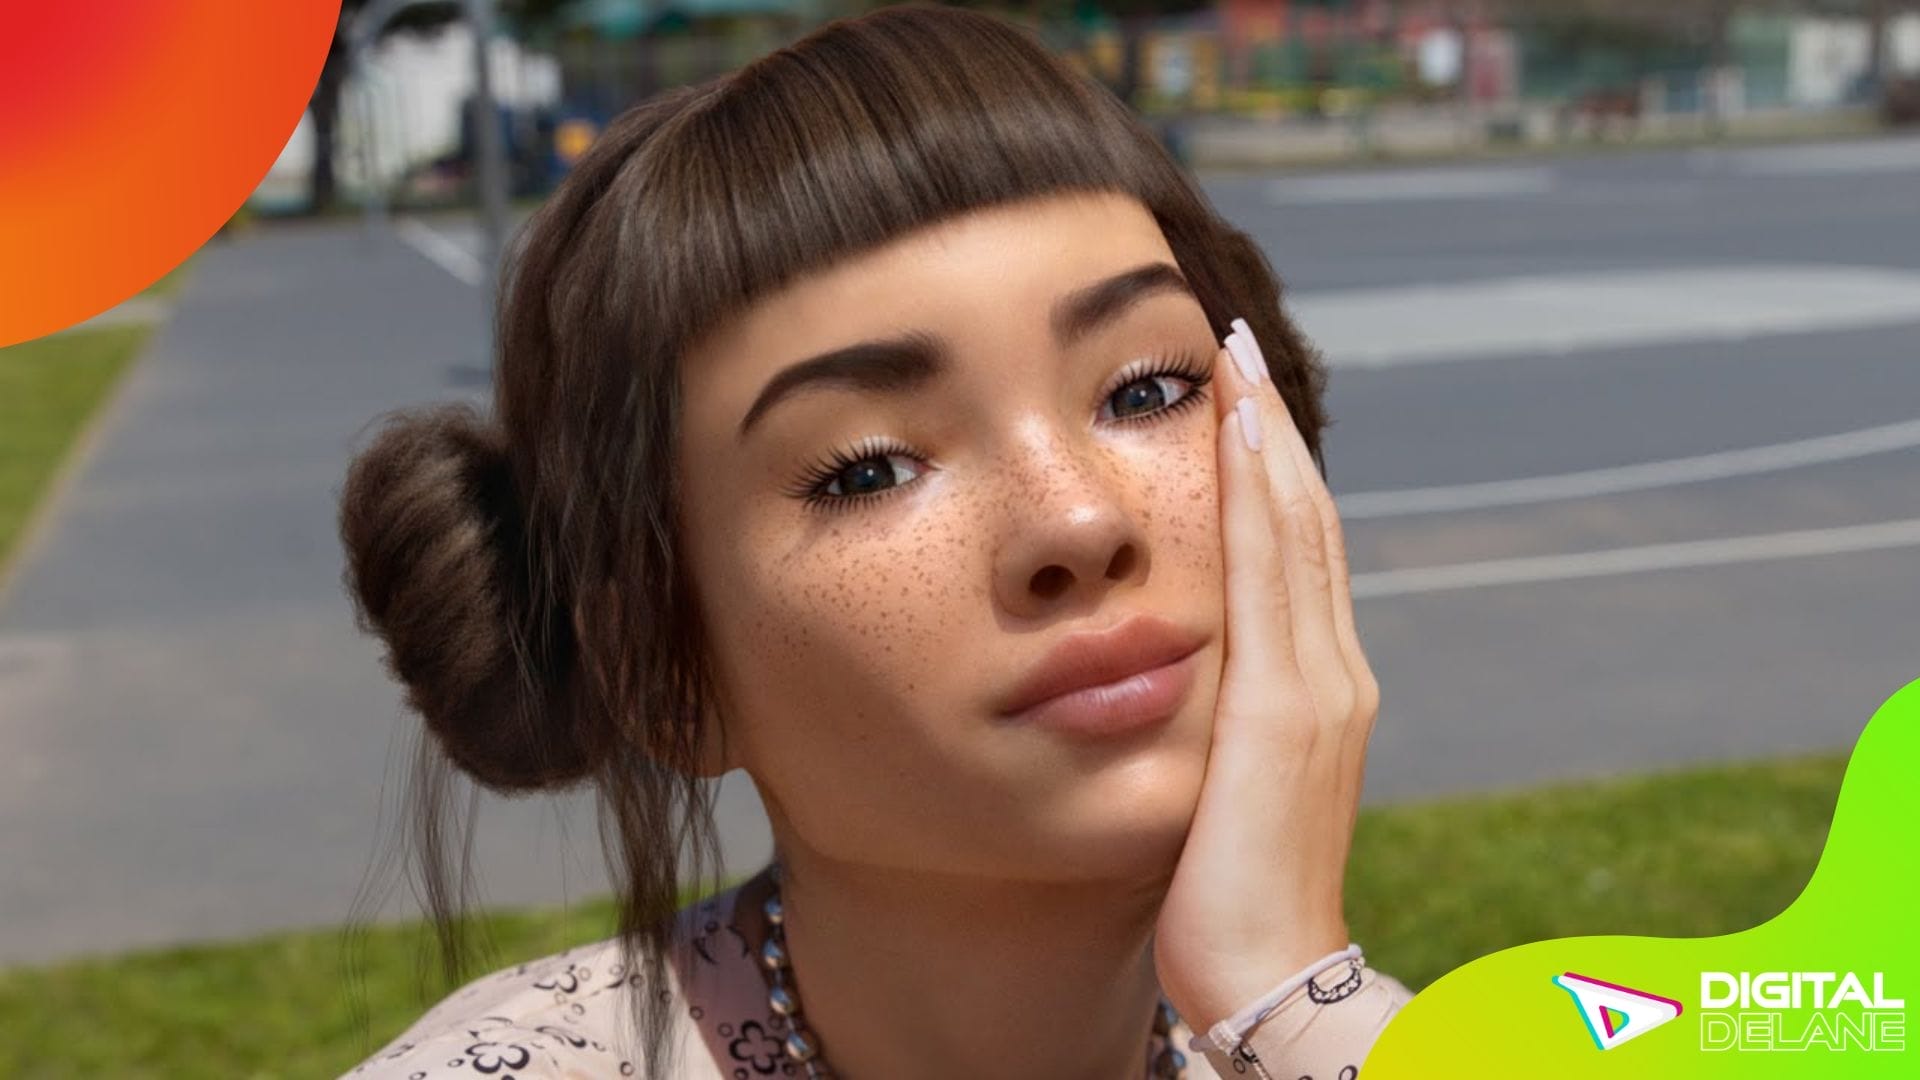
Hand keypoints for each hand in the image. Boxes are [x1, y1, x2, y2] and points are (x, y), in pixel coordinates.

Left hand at [1152, 316, 1381, 1031]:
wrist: (1265, 976)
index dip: (1270, 472)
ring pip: (1295, 531)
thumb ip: (1216, 727)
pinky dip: (1261, 494)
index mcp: (1316, 691)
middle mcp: (1332, 673)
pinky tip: (1236, 435)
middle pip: (1305, 524)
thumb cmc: (1227, 897)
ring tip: (1234, 361)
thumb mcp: (1222, 790)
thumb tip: (1172, 682)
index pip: (1295, 556)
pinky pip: (1273, 574)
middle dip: (1269, 430)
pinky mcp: (1286, 708)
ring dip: (1266, 439)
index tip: (1232, 398)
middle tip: (1234, 344)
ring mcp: (1319, 687)